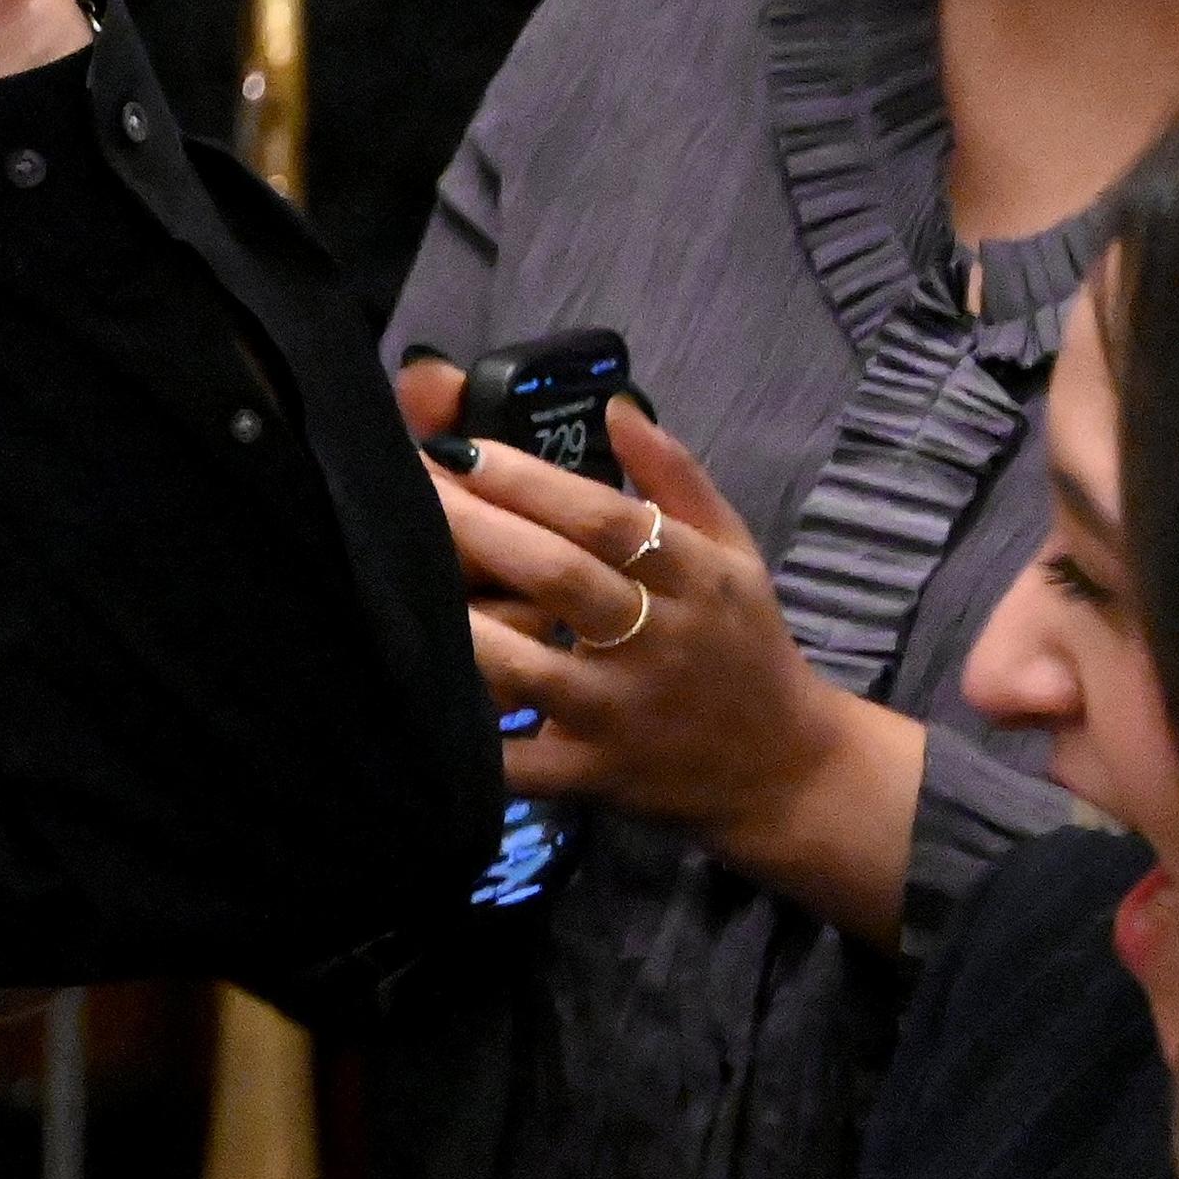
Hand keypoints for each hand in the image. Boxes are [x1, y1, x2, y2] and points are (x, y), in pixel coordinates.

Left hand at [411, 366, 919, 929]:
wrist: (784, 767)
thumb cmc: (744, 644)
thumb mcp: (732, 552)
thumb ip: (677, 477)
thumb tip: (617, 406)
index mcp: (696, 576)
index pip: (606, 519)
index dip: (529, 482)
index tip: (461, 452)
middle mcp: (660, 639)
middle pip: (558, 576)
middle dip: (474, 528)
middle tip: (405, 490)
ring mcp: (622, 711)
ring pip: (528, 665)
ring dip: (460, 625)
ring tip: (395, 582)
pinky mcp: (594, 773)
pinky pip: (519, 760)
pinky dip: (472, 737)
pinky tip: (417, 700)